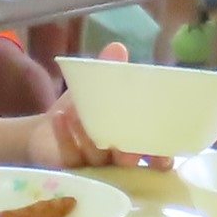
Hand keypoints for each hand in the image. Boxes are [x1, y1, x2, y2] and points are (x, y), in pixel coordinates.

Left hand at [28, 41, 150, 168]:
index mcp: (134, 143)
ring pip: (96, 157)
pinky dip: (65, 136)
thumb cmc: (87, 111)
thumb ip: (111, 72)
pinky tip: (59, 117)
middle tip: (127, 150)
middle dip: (129, 156)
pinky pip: (69, 155)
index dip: (161, 158)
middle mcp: (116, 161)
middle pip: (127, 164)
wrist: (51, 128)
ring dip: (90, 139)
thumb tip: (117, 47)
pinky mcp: (68, 168)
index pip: (154, 155)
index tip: (165, 159)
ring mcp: (93, 168)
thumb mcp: (100, 89)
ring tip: (79, 115)